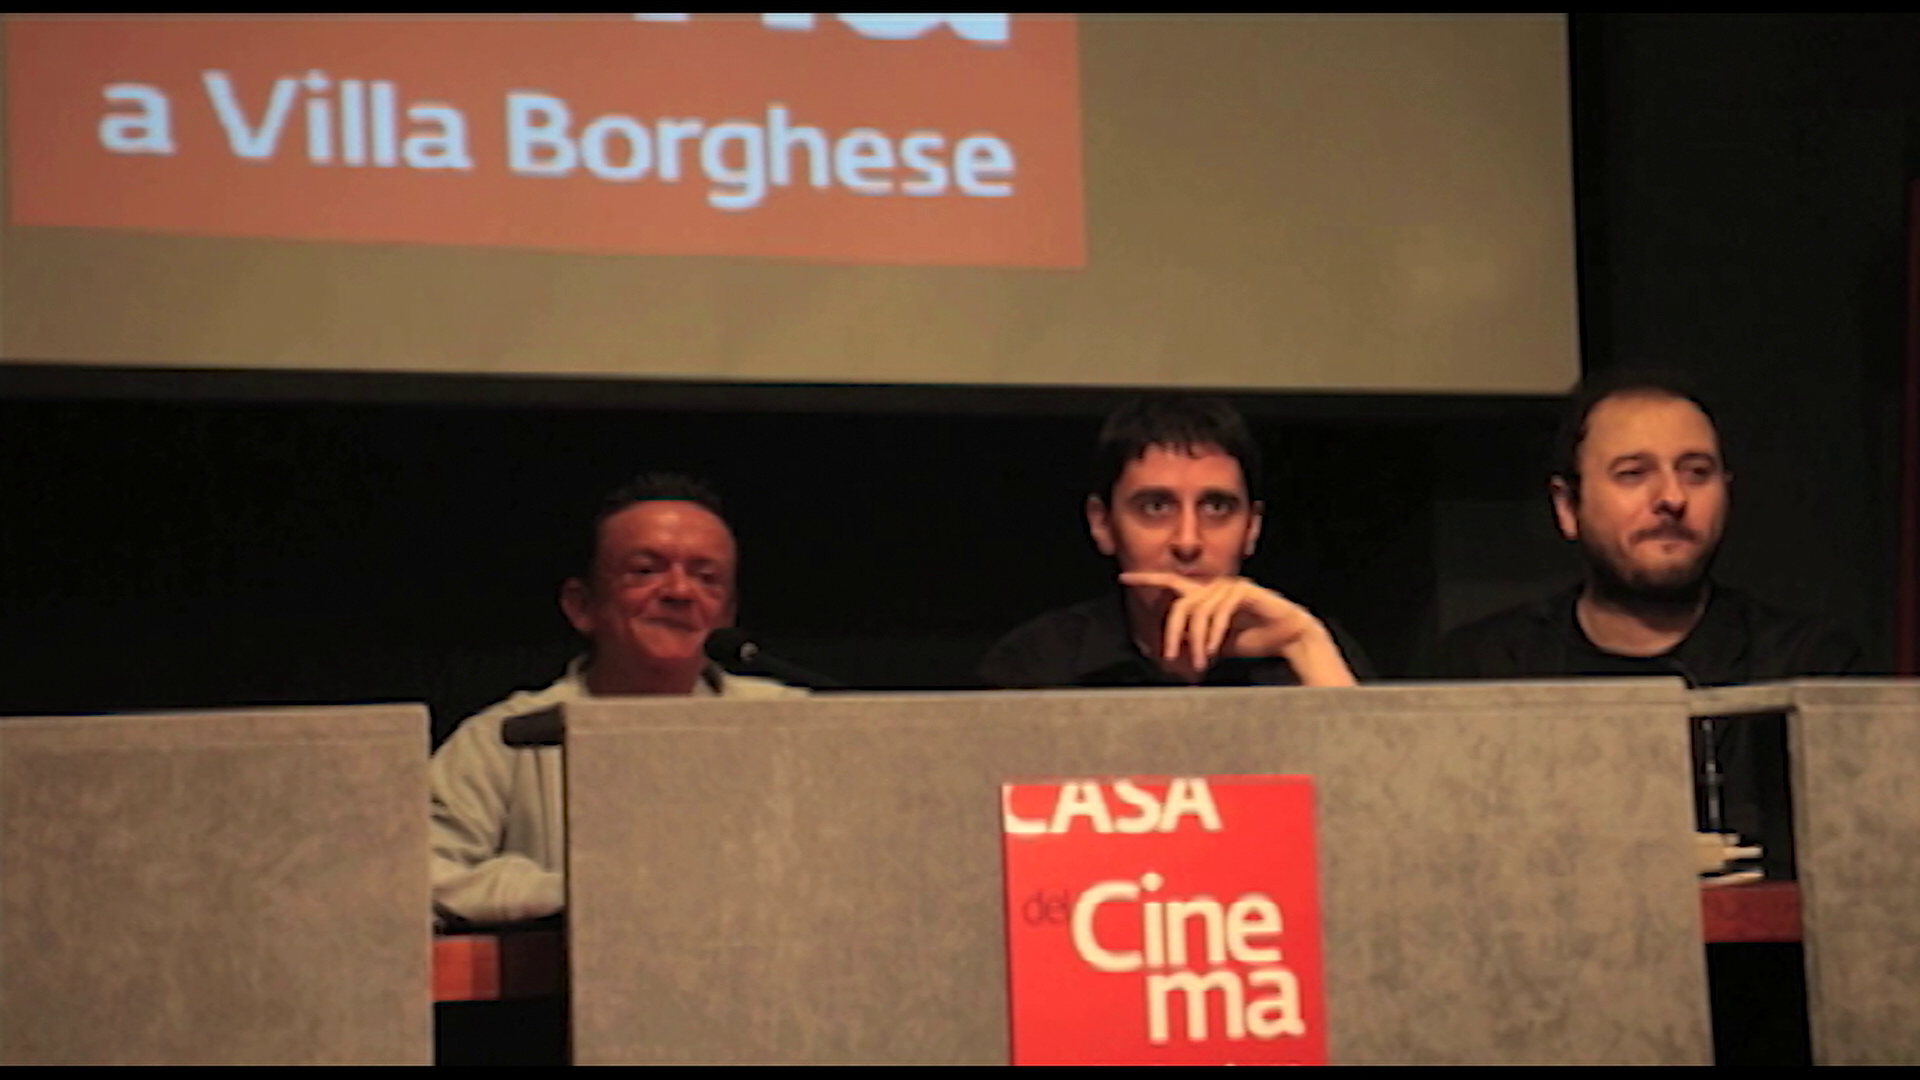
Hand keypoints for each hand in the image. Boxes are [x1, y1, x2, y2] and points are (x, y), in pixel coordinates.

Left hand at [1118, 572, 1356, 685]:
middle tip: (1169, 657)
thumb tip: (1175, 648)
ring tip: (1201, 663)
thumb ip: (1195, 640)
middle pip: (1181, 605)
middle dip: (1172, 632)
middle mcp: (1214, 586)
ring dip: (1197, 642)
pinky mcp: (1244, 591)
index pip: (1171, 583)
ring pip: (1198, 612)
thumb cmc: (1254, 638)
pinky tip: (1214, 650)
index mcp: (1205, 594)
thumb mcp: (1216, 642)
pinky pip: (1219, 613)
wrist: (1288, 637)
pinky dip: (1213, 634)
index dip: (1147, 579)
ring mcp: (1230, 585)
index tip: (1124, 578)